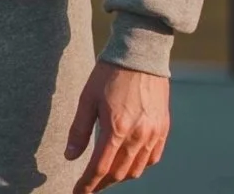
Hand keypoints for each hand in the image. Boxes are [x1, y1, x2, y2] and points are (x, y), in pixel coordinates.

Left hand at [66, 62, 171, 191]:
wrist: (141, 55)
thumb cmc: (109, 74)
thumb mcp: (87, 100)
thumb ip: (79, 131)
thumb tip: (70, 156)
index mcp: (116, 128)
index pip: (100, 168)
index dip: (87, 184)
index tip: (78, 192)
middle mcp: (138, 134)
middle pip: (119, 173)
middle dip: (102, 183)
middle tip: (88, 186)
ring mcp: (154, 132)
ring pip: (137, 169)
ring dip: (120, 177)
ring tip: (105, 176)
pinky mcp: (163, 128)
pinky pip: (152, 157)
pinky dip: (139, 166)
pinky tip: (128, 163)